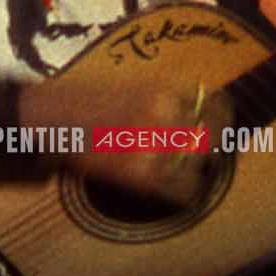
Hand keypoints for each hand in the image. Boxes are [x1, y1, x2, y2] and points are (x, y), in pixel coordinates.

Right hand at [24, 74, 223, 208]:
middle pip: (213, 134)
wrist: (51, 119)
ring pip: (199, 162)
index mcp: (163, 89)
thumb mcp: (134, 84)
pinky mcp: (139, 174)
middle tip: (212, 149)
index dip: (223, 116)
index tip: (223, 123)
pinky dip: (187, 191)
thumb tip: (204, 106)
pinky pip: (182, 188)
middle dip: (215, 143)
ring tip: (194, 169)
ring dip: (200, 166)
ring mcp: (152, 146)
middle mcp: (163, 115)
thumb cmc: (88, 98)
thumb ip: (168, 96)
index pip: (215, 104)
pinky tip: (182, 189)